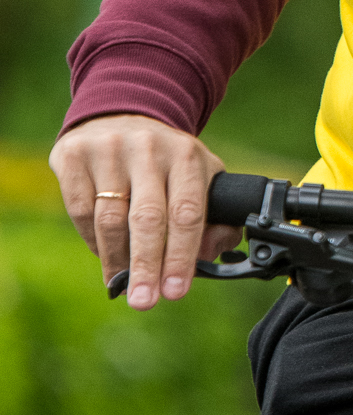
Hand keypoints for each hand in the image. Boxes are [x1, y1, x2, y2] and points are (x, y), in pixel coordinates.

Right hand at [49, 115, 237, 309]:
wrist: (123, 113)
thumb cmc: (167, 161)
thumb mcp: (201, 177)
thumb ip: (216, 219)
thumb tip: (209, 256)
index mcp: (186, 156)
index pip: (187, 213)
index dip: (181, 256)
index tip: (175, 291)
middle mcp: (149, 149)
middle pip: (147, 218)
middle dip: (147, 266)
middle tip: (144, 301)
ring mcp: (109, 149)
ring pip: (110, 219)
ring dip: (116, 260)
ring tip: (124, 285)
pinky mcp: (74, 154)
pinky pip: (80, 211)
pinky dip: (92, 241)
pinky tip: (106, 255)